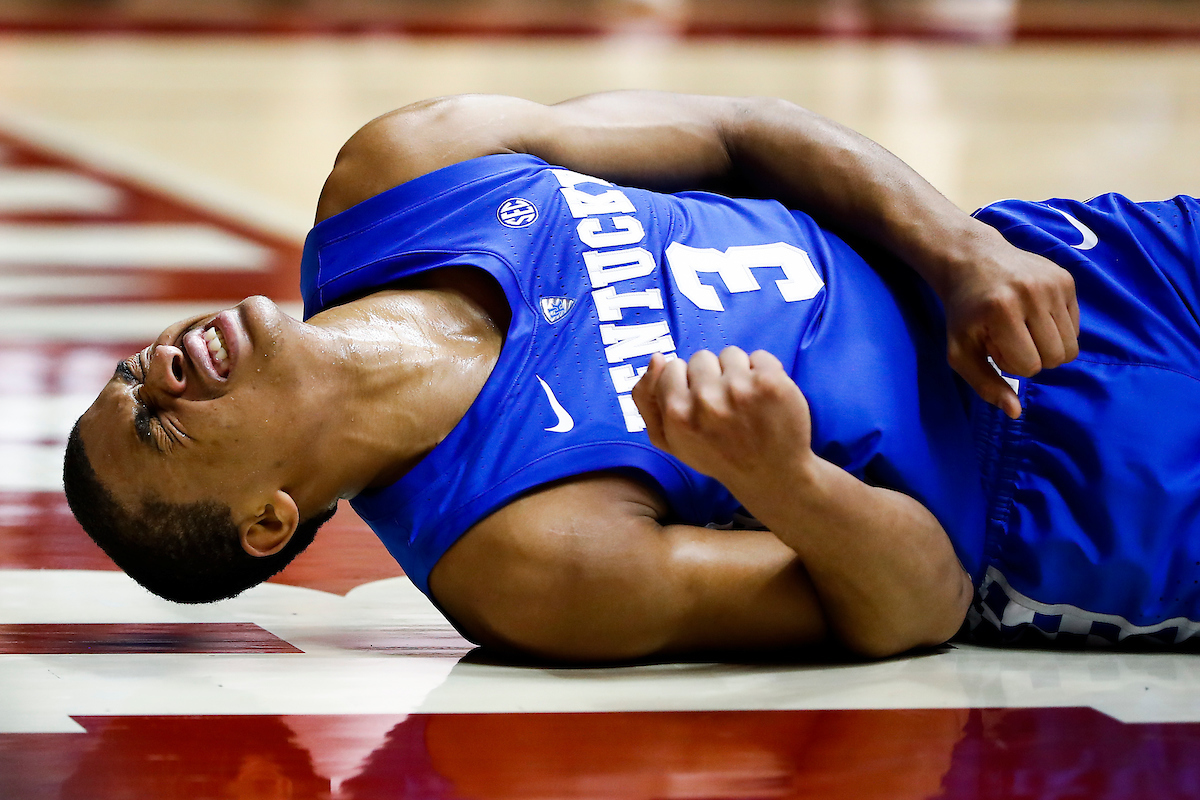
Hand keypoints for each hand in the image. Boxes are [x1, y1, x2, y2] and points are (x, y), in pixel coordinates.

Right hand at [631, 348, 814, 491]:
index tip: (700, 403)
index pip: (671, 367)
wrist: (771, 476)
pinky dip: (764, 372)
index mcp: (677, 414)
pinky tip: (765, 398)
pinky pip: (760, 356)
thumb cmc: (717, 456)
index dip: (686, 383)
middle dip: (711, 377)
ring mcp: (741, 388)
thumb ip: (647, 400)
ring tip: (746, 401)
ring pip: (730, 354)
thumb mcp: (670, 440)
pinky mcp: (771, 382)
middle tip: (725, 406)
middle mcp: (707, 399)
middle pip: (700, 358)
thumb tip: (656, 357)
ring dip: (737, 372)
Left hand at [938, 231, 1079, 418]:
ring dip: (1048, 346)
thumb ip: (984, 384)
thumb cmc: (965, 312)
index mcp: (1002, 311)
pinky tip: (1035, 315)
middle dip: (1034, 358)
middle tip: (1011, 339)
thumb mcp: (960, 350)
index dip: (1012, 365)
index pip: (1029, 367)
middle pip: (1056, 358)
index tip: (995, 347)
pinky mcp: (1067, 279)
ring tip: (1023, 329)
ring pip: (1071, 345)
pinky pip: (1077, 326)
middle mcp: (1032, 293)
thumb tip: (1015, 412)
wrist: (973, 260)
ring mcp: (1053, 283)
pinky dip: (1058, 329)